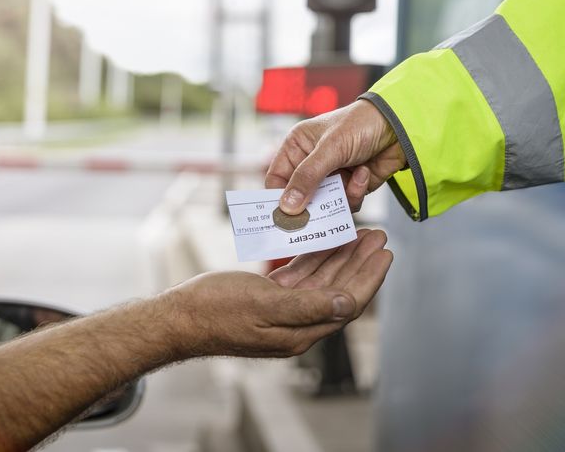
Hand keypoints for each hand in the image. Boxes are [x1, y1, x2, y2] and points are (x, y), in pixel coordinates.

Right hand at [165, 228, 391, 358]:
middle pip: (340, 290)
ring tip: (359, 233)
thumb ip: (307, 306)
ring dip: (341, 258)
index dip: (368, 277)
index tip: (385, 253)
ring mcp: (283, 313)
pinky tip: (323, 241)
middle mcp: (297, 325)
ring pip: (322, 282)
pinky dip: (314, 259)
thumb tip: (348, 304)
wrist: (179, 318)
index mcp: (299, 331)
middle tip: (378, 236)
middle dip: (360, 263)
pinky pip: (300, 278)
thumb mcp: (262, 304)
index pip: (347, 302)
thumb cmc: (215, 310)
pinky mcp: (269, 300)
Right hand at [265, 100, 405, 213]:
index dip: (278, 198)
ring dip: (339, 198)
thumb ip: (307, 177)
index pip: (278, 179)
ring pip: (325, 204)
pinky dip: (356, 193)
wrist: (400, 126)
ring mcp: (332, 176)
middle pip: (300, 197)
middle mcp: (312, 163)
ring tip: (351, 180)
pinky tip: (364, 173)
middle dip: (312, 205)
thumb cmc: (360, 124)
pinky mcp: (351, 186)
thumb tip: (286, 207)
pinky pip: (346, 203)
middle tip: (318, 217)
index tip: (284, 218)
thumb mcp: (330, 149)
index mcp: (297, 147)